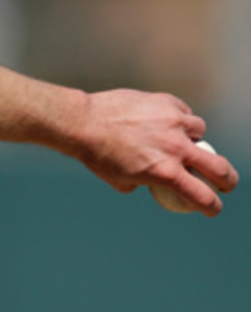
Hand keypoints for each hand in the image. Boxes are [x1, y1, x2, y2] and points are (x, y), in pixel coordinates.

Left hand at [75, 89, 239, 216]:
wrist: (84, 123)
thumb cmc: (98, 156)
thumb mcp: (120, 180)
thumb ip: (143, 182)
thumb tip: (152, 181)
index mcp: (165, 172)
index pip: (200, 195)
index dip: (211, 206)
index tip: (214, 208)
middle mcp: (175, 148)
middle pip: (218, 166)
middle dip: (227, 179)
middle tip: (226, 183)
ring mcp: (175, 123)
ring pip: (201, 132)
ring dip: (196, 139)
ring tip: (182, 141)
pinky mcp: (168, 103)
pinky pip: (184, 113)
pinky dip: (179, 120)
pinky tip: (167, 122)